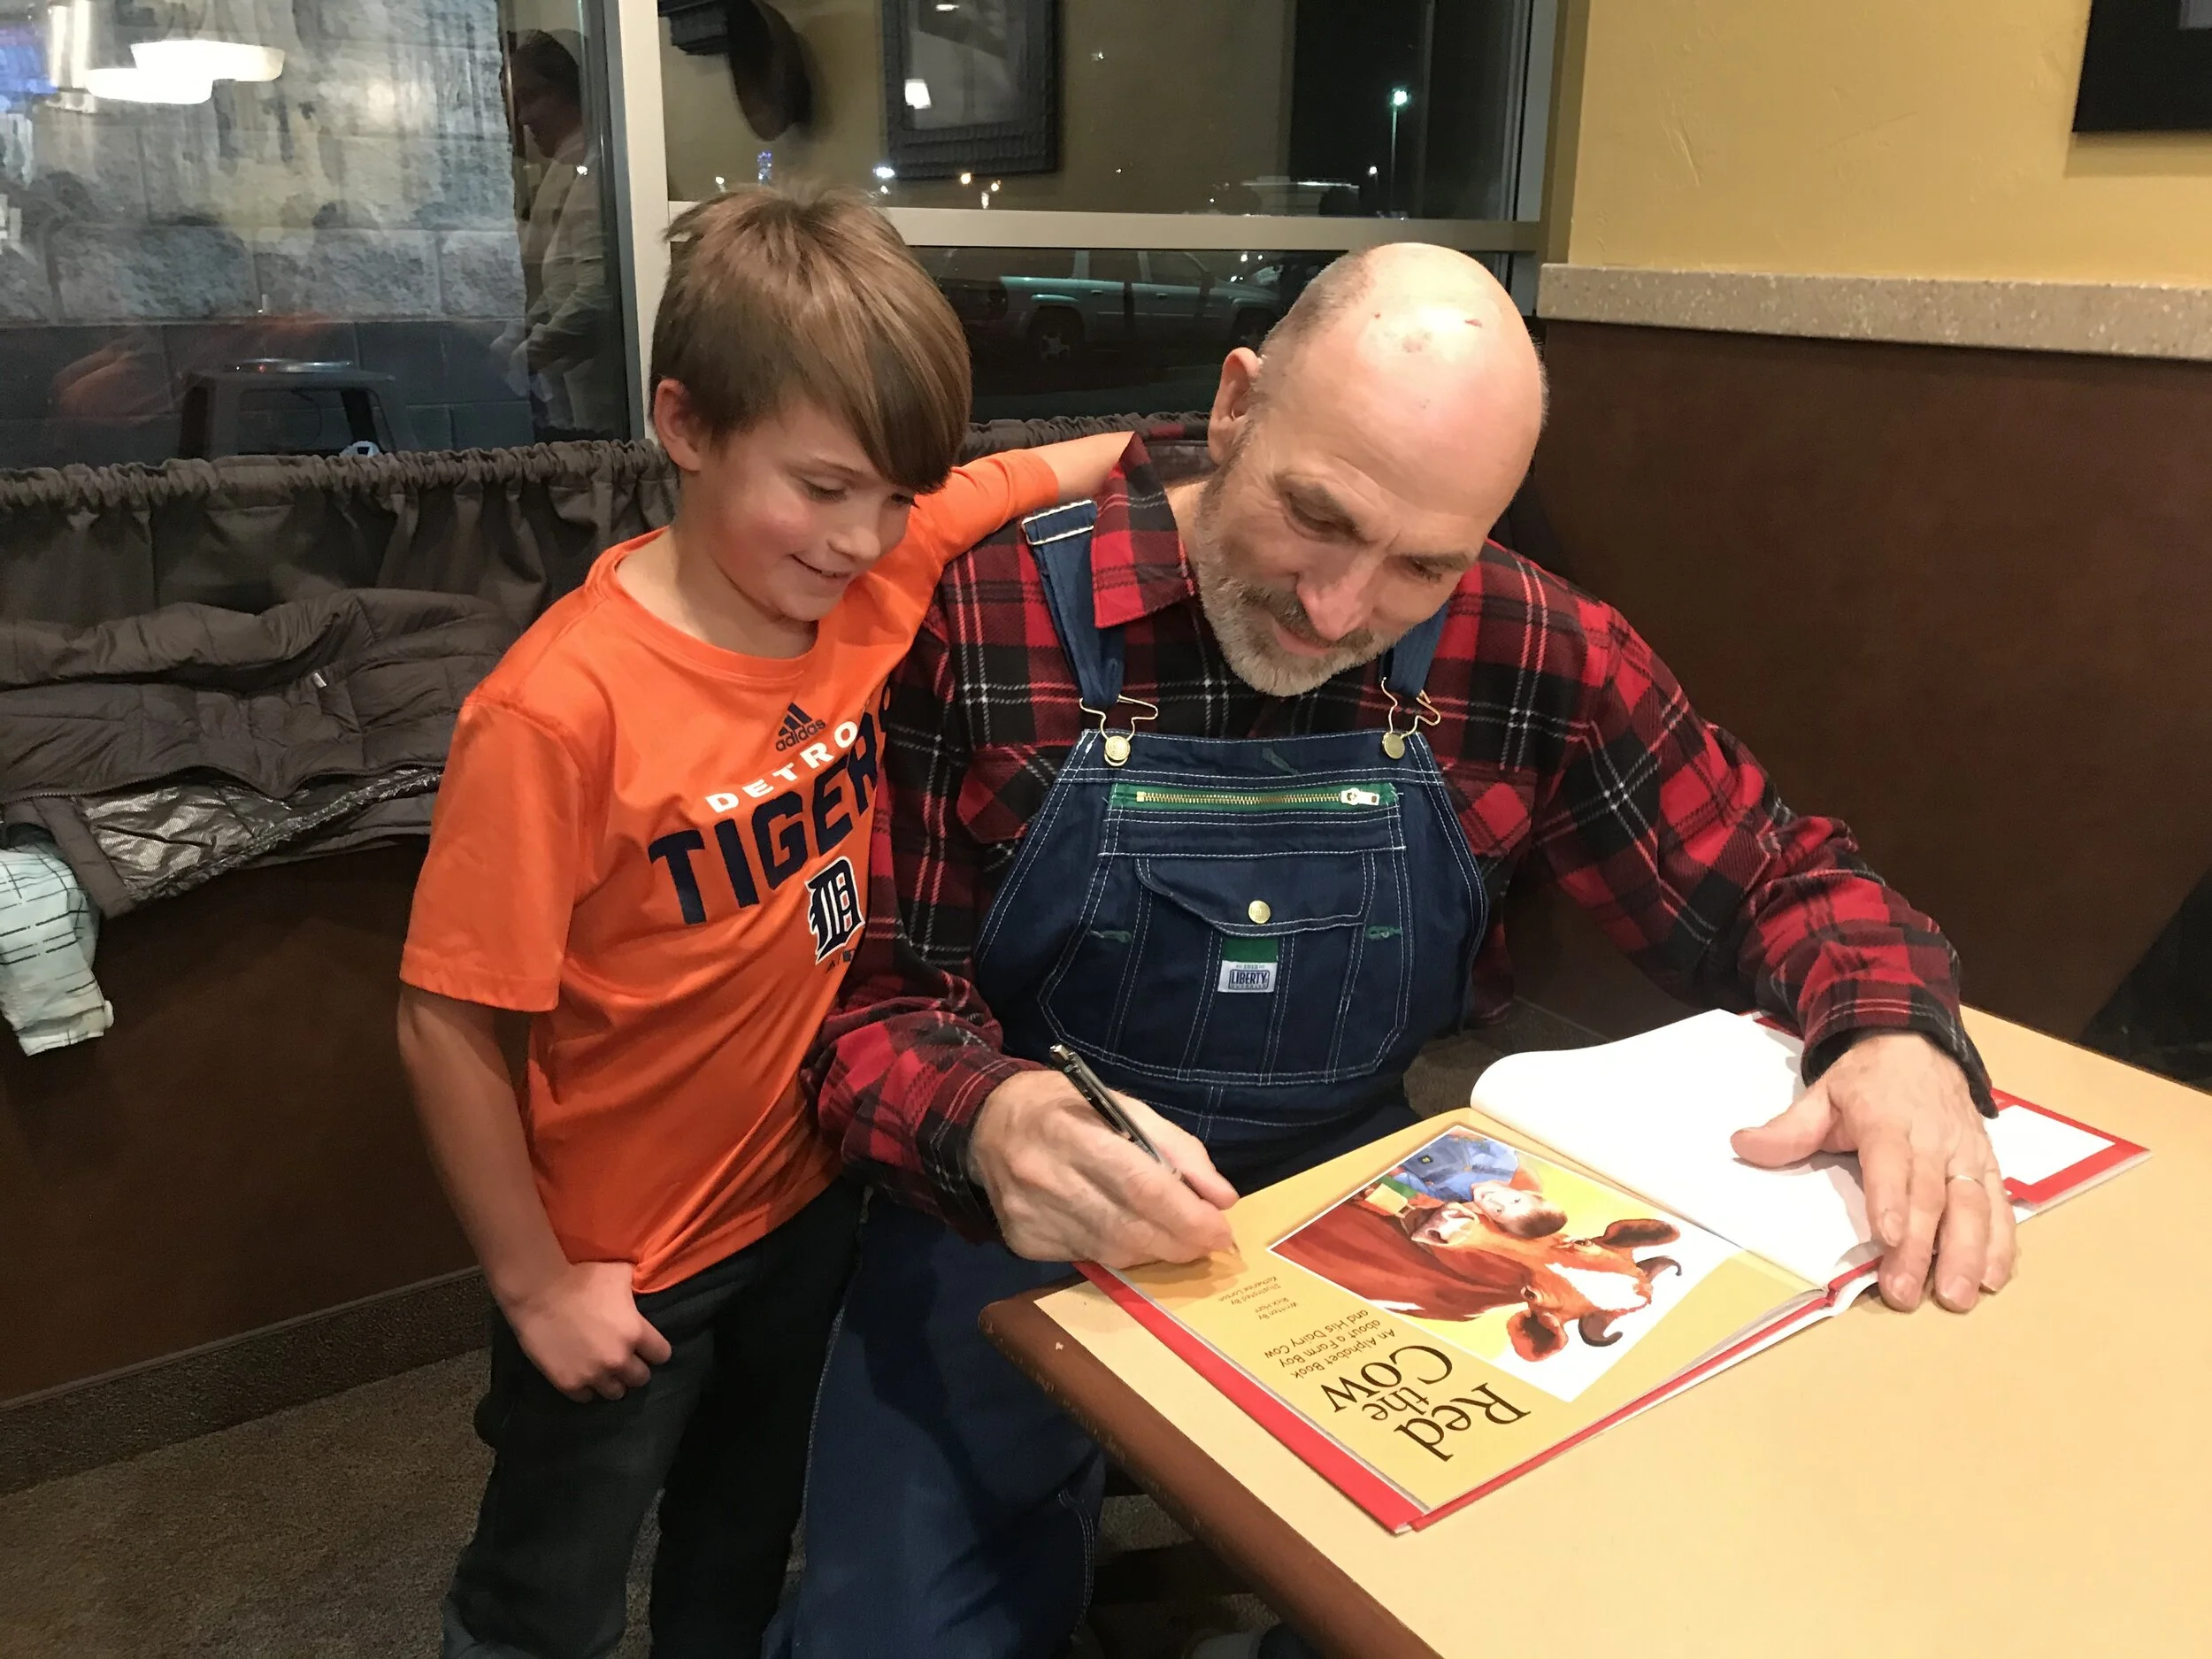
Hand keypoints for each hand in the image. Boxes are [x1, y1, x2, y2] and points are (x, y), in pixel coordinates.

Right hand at [501, 1260, 673, 1401]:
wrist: (538, 1292)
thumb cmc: (580, 1278)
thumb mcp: (619, 1274)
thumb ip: (636, 1286)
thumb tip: (644, 1287)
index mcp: (636, 1333)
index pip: (662, 1355)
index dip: (655, 1350)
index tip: (647, 1346)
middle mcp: (619, 1359)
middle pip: (641, 1379)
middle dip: (635, 1368)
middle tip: (623, 1358)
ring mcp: (593, 1375)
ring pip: (616, 1393)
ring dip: (612, 1382)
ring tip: (603, 1370)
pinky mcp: (569, 1384)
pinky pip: (587, 1398)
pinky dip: (587, 1389)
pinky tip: (583, 1375)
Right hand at [968, 1070, 1238, 1267]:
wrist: (987, 1125)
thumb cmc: (1064, 1108)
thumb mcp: (1122, 1105)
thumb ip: (1176, 1147)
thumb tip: (1221, 1197)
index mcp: (1071, 1131)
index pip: (1141, 1186)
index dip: (1187, 1215)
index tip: (1221, 1230)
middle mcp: (1045, 1176)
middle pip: (1128, 1227)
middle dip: (1180, 1241)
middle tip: (1209, 1241)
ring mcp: (1029, 1214)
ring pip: (1110, 1251)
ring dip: (1154, 1251)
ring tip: (1177, 1239)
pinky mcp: (1022, 1240)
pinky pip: (1086, 1257)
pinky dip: (1119, 1252)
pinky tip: (1129, 1235)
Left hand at [1731, 1032, 2017, 1312]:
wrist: (1917, 1045)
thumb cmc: (1866, 1081)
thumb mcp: (1822, 1094)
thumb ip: (1789, 1128)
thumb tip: (1744, 1146)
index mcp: (1887, 1120)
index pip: (1890, 1162)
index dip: (1891, 1199)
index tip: (1887, 1236)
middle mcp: (1933, 1139)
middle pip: (1930, 1196)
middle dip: (1921, 1248)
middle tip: (1907, 1292)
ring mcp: (1965, 1154)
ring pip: (1973, 1205)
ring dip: (1968, 1253)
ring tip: (1958, 1295)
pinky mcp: (1986, 1164)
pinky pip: (1999, 1205)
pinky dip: (2003, 1242)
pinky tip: (1995, 1276)